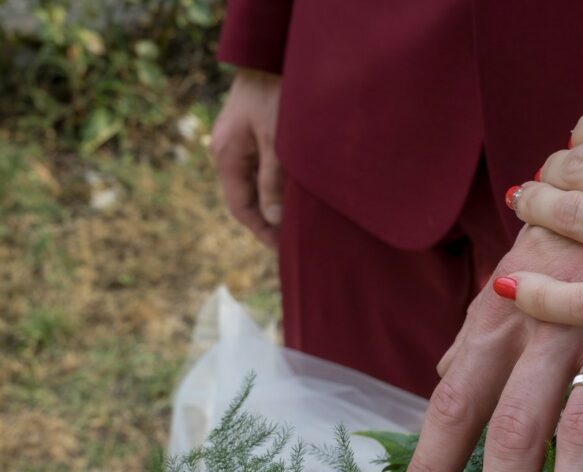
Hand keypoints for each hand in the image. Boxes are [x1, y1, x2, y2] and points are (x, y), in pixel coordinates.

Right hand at [210, 69, 284, 247]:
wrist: (271, 56)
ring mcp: (240, 142)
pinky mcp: (253, 133)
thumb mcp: (276, 142)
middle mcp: (228, 152)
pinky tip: (298, 193)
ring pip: (257, 182)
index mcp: (226, 156)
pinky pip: (264, 166)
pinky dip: (279, 182)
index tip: (281, 248)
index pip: (240, 206)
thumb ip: (273, 181)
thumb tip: (273, 219)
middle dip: (269, 219)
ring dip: (276, 201)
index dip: (261, 229)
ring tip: (299, 221)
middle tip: (294, 240)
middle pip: (248, 197)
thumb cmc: (274, 96)